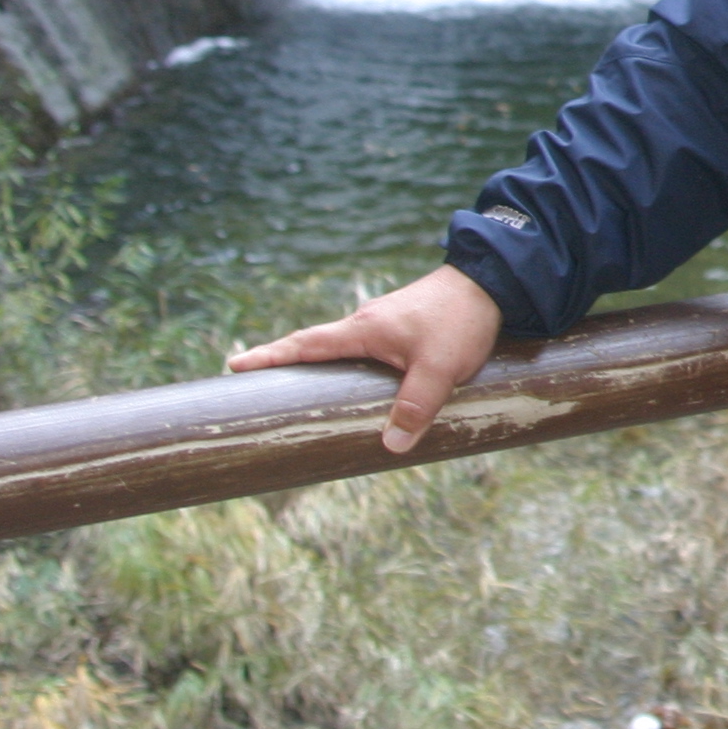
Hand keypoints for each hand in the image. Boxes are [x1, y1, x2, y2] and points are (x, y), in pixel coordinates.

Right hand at [227, 264, 504, 453]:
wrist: (494, 281)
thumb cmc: (461, 320)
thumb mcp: (439, 367)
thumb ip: (416, 406)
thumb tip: (391, 447)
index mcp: (363, 329)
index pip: (304, 345)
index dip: (269, 357)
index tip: (234, 365)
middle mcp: (366, 323)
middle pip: (314, 345)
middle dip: (284, 363)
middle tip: (253, 381)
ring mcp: (384, 322)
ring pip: (342, 348)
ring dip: (319, 364)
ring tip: (300, 391)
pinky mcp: (404, 326)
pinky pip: (365, 347)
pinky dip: (349, 363)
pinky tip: (357, 381)